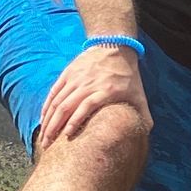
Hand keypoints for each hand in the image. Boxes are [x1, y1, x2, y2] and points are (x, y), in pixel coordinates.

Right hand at [37, 44, 151, 149]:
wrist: (114, 45)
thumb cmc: (127, 75)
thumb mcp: (139, 94)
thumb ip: (143, 114)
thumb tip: (147, 133)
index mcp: (105, 90)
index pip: (86, 107)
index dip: (75, 122)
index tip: (67, 137)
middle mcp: (88, 84)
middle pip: (66, 107)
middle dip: (54, 128)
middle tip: (47, 145)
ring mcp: (76, 78)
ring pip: (57, 101)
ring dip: (48, 120)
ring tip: (43, 137)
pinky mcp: (68, 73)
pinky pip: (54, 92)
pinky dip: (47, 106)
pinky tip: (43, 119)